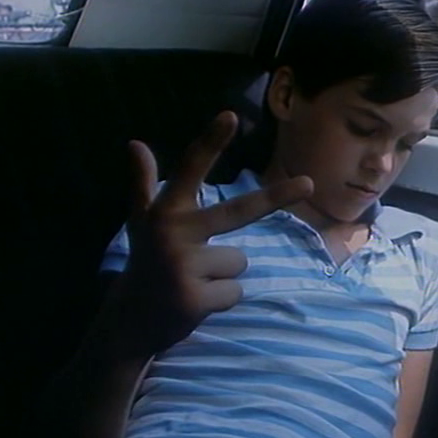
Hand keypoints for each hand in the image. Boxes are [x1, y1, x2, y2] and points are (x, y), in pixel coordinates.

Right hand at [105, 111, 312, 357]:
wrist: (128, 321)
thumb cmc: (145, 264)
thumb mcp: (142, 224)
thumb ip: (143, 184)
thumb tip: (134, 143)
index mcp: (165, 213)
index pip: (190, 172)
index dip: (210, 144)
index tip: (229, 116)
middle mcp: (173, 234)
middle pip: (237, 211)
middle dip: (276, 197)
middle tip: (309, 183)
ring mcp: (184, 267)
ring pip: (239, 262)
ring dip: (223, 276)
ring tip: (193, 282)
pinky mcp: (195, 298)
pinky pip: (235, 291)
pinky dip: (221, 299)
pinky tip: (195, 302)